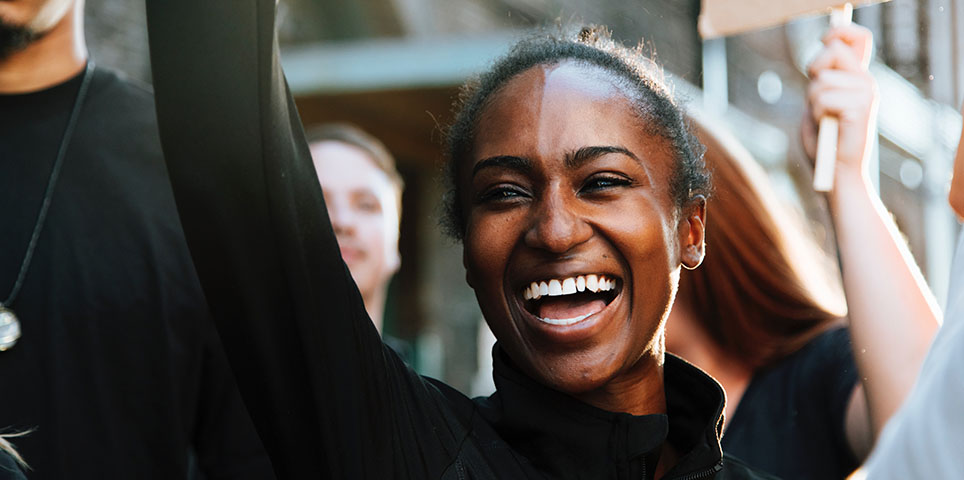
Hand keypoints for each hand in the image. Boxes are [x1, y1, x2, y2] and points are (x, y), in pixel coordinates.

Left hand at [801, 24, 878, 185]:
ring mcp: (866, 93)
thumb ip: (820, 81)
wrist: (837, 173)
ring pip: (822, 79)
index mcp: (857, 79)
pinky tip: (828, 127)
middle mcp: (866, 81)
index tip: (824, 39)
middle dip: (814, 68)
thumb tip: (822, 54)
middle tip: (815, 96)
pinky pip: (823, 98)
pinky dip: (817, 114)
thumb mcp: (818, 105)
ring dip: (813, 101)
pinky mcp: (861, 107)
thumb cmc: (824, 142)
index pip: (859, 38)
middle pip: (833, 49)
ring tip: (824, 119)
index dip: (839, 31)